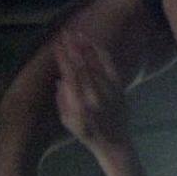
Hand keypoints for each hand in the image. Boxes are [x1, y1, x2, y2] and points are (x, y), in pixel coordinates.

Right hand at [55, 31, 128, 151]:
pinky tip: (93, 44)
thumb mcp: (68, 122)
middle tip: (64, 32)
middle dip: (72, 47)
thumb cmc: (87, 134)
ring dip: (86, 46)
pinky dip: (101, 54)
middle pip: (83, 65)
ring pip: (97, 63)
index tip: (57, 46)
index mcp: (80, 105)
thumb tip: (60, 79)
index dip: (63, 58)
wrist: (114, 143)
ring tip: (77, 33)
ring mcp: (109, 91)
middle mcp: (95, 96)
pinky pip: (110, 67)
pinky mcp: (119, 88)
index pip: (70, 75)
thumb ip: (62, 101)